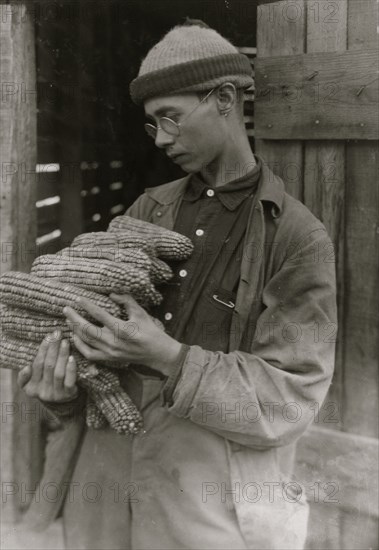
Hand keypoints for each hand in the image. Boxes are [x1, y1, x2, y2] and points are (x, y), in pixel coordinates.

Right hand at [17, 331, 78, 402]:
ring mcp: (57, 394)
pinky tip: (72, 358)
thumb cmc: (47, 385)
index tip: (49, 336)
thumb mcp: (32, 383)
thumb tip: (27, 368)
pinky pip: (69, 381)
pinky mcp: (69, 395)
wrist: (64, 402)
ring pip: (58, 372)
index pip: (37, 364)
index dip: (43, 349)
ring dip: (62, 355)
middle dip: (53, 348)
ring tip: (65, 342)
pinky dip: (70, 369)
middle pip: (48, 366)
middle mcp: (43, 392)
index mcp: (31, 387)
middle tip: (58, 334)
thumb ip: (25, 376)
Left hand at [63, 294, 182, 375]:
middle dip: (74, 318)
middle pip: (87, 329)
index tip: (78, 298)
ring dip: (75, 330)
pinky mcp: (109, 359)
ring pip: (86, 341)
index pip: (100, 314)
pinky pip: (89, 354)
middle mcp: (113, 341)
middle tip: (65, 309)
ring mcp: (110, 352)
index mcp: (122, 329)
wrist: (157, 353)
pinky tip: (75, 337)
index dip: (87, 305)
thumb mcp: (141, 313)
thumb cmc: (150, 331)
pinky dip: (80, 346)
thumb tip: (112, 293)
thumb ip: (127, 301)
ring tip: (68, 320)